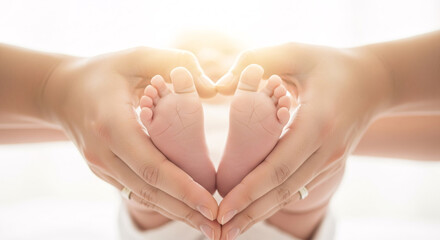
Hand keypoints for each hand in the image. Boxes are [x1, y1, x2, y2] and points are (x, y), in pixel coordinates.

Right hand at [41, 47, 220, 236]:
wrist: (61, 90)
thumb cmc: (104, 71)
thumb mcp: (137, 56)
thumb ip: (175, 63)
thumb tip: (213, 89)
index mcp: (112, 125)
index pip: (152, 166)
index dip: (182, 189)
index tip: (211, 205)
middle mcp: (103, 153)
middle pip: (149, 191)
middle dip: (185, 212)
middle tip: (218, 229)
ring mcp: (100, 166)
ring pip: (142, 197)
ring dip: (175, 213)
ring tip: (208, 227)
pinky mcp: (103, 171)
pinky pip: (135, 191)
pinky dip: (161, 203)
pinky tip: (183, 211)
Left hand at [215, 43, 393, 238]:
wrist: (374, 81)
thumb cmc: (331, 64)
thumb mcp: (298, 52)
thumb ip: (261, 59)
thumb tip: (222, 83)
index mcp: (318, 124)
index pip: (279, 166)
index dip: (249, 190)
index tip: (223, 208)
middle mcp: (326, 150)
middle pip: (283, 190)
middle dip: (250, 212)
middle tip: (219, 232)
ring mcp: (330, 161)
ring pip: (291, 194)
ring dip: (260, 213)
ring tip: (230, 230)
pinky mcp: (328, 164)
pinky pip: (297, 187)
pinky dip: (273, 201)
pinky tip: (253, 211)